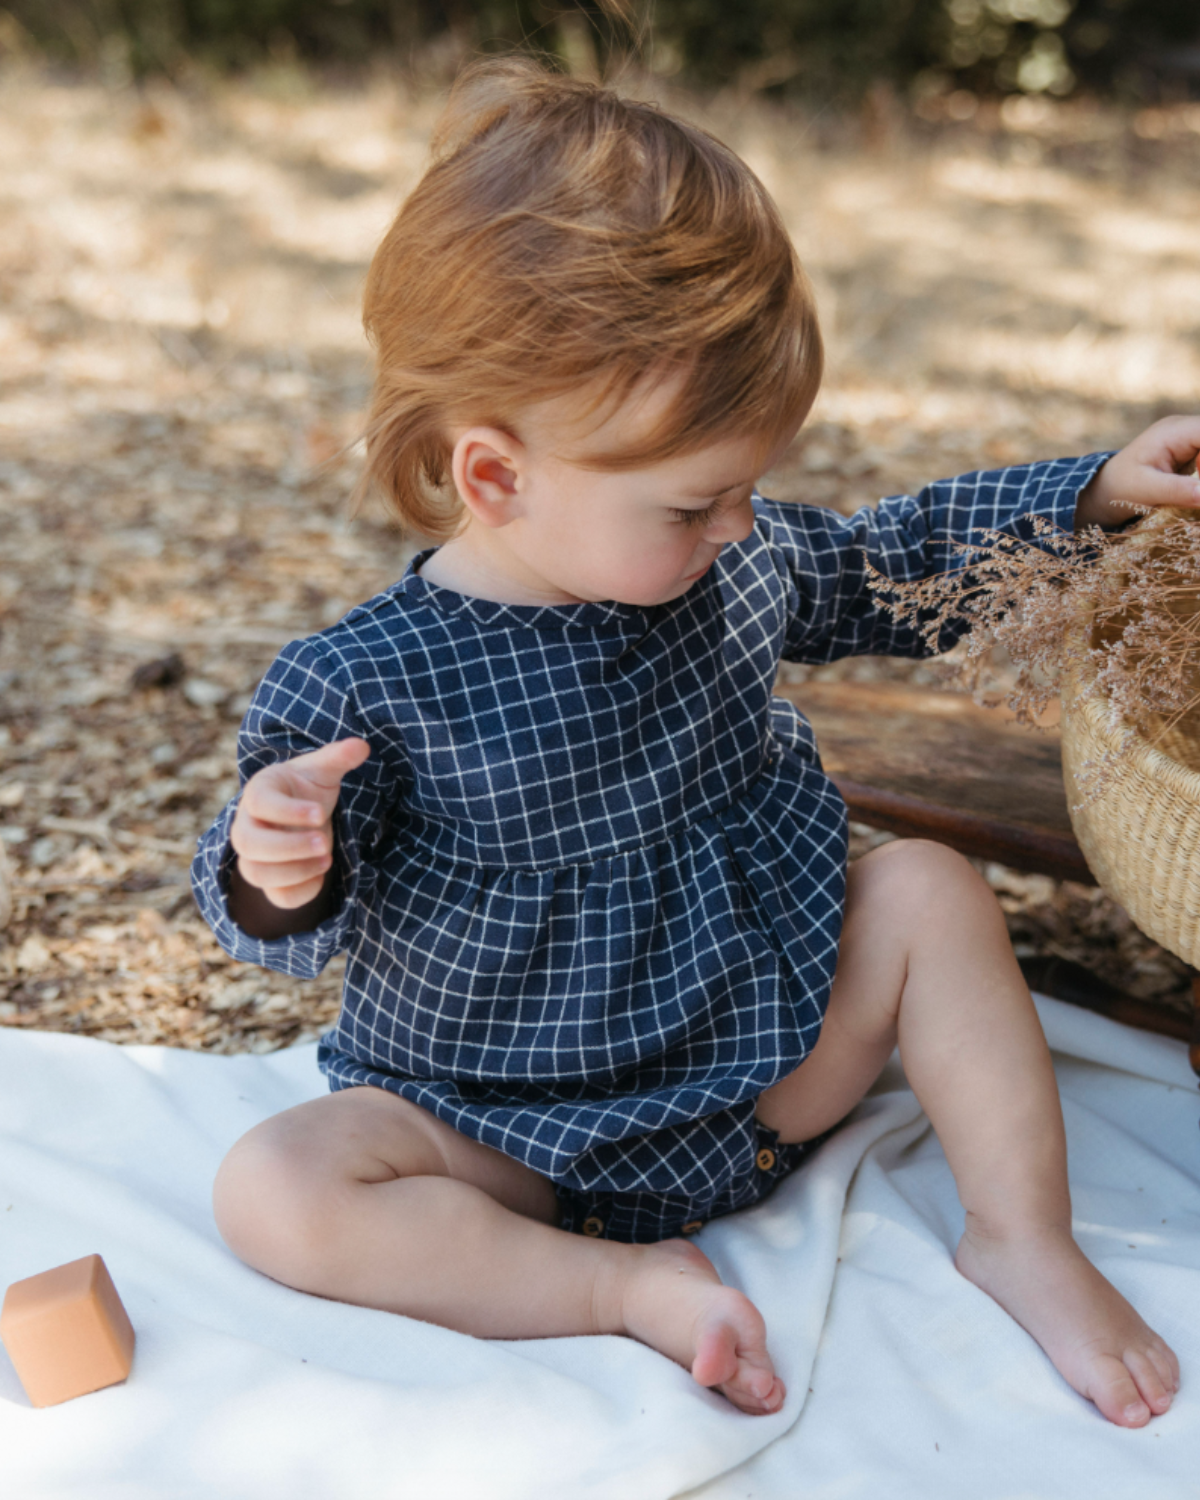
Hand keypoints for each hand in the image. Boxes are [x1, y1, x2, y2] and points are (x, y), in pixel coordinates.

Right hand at [230, 738, 369, 909]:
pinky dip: (300, 891)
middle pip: (250, 844)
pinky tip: (322, 875)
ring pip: (257, 874)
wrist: (298, 815)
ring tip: (327, 859)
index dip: (288, 811)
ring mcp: (254, 857)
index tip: (320, 813)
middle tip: (325, 843)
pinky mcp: (270, 881)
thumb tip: (362, 745)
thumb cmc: (306, 789)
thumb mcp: (321, 770)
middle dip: (289, 847)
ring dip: (294, 871)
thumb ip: (338, 757)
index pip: (260, 803)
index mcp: (259, 793)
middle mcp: (247, 826)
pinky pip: (276, 896)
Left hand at [1075, 415, 1199, 529]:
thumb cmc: (1120, 487)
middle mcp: (1186, 428)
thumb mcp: (1147, 490)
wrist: (1104, 488)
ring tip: (1196, 493)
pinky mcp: (1193, 451)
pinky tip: (1197, 492)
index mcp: (1174, 431)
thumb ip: (1179, 491)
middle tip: (1199, 491)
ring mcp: (1190, 438)